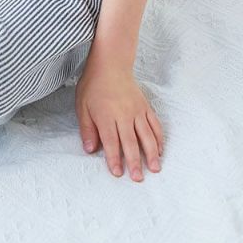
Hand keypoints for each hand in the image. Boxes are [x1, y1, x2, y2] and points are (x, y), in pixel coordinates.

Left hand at [75, 57, 163, 181]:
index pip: (111, 141)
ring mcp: (137, 111)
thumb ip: (87, 129)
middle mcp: (123, 114)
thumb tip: (89, 149)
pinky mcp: (145, 107)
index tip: (117, 173)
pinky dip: (159, 138)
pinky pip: (154, 124)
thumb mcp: (82, 106)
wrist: (111, 64)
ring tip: (155, 169)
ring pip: (146, 135)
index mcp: (106, 115)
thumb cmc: (93, 85)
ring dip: (151, 153)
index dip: (114, 158)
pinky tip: (160, 150)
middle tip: (138, 178)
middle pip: (130, 142)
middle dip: (134, 162)